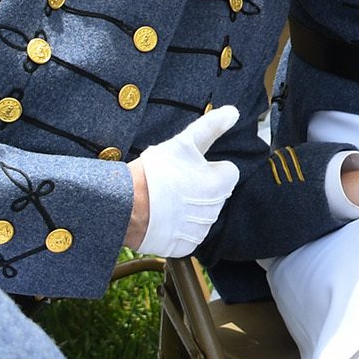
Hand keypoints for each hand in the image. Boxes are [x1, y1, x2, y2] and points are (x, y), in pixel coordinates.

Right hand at [131, 106, 240, 257]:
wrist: (125, 204)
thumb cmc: (156, 171)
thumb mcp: (184, 143)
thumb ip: (211, 127)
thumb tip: (233, 112)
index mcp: (221, 184)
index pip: (227, 172)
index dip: (208, 168)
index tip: (189, 167)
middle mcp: (216, 210)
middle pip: (215, 193)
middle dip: (200, 187)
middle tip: (175, 182)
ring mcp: (201, 230)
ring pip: (202, 213)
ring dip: (190, 207)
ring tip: (166, 198)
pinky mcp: (186, 246)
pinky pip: (189, 233)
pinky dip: (179, 227)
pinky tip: (164, 217)